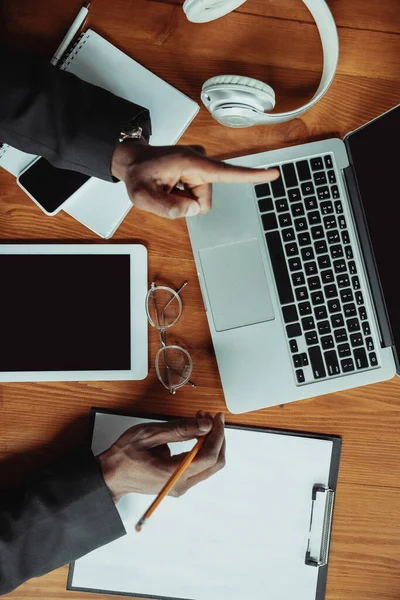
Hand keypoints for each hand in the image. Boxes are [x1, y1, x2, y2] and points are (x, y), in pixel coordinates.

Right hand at [97, 411, 225, 502]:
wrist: (111, 475)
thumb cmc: (124, 456)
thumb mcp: (150, 434)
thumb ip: (180, 429)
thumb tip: (205, 425)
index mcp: (173, 473)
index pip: (209, 456)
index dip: (217, 435)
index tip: (216, 418)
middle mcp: (180, 484)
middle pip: (215, 463)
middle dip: (217, 437)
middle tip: (210, 418)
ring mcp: (180, 486)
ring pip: (209, 466)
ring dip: (210, 442)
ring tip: (201, 422)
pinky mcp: (178, 483)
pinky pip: (199, 467)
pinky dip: (202, 449)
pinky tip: (195, 435)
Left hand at [111, 141, 279, 219]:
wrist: (134, 162)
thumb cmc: (138, 175)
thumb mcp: (142, 196)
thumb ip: (166, 207)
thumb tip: (194, 210)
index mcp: (191, 163)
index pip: (227, 172)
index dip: (250, 175)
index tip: (273, 174)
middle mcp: (200, 162)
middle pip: (204, 201)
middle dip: (186, 203)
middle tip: (165, 190)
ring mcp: (201, 166)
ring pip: (201, 200)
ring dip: (184, 199)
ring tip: (167, 187)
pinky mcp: (199, 171)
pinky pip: (197, 195)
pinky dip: (184, 195)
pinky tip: (172, 185)